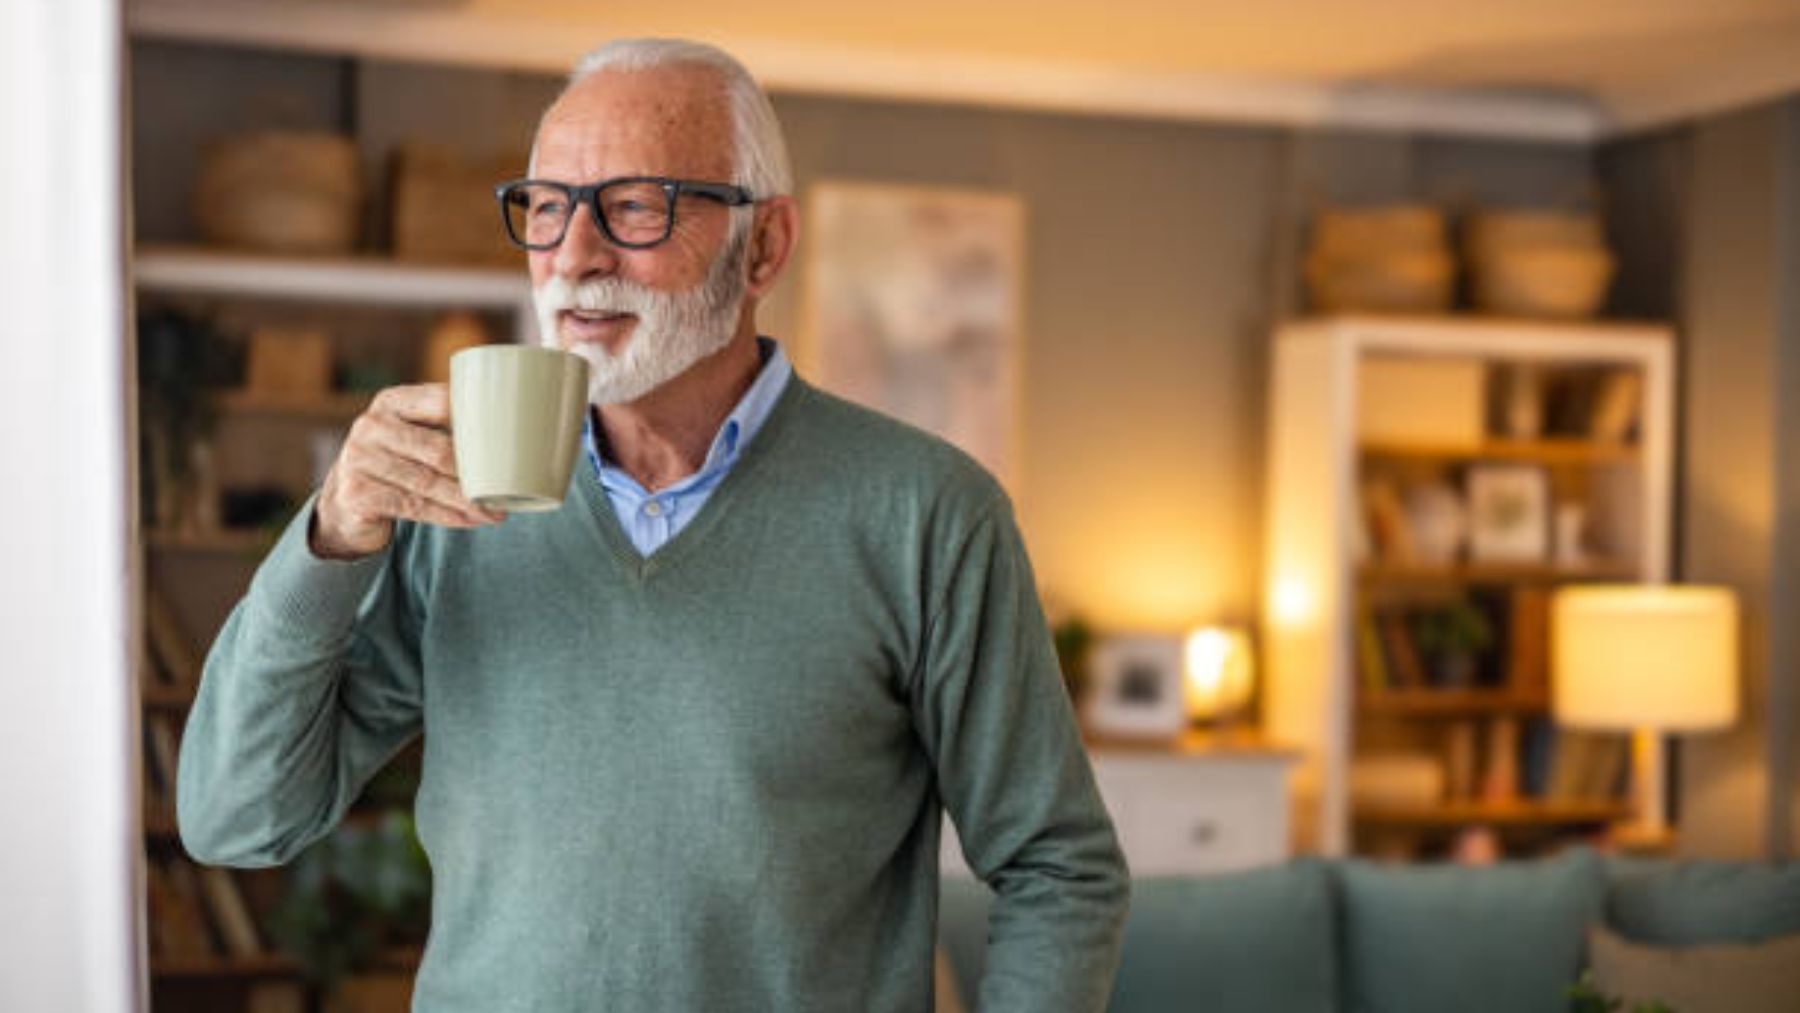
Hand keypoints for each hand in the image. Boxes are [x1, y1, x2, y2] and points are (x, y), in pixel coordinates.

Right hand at [310, 384, 500, 558]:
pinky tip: (470, 520)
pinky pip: (414, 506)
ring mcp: (360, 459)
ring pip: (428, 483)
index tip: (508, 436)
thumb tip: (509, 433)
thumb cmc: (395, 460)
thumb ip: (443, 425)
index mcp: (392, 402)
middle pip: (436, 450)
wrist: (345, 496)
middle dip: (475, 473)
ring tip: (495, 511)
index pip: (440, 402)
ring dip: (466, 501)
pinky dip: (448, 516)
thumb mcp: (410, 433)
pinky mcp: (358, 493)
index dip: (475, 419)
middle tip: (506, 488)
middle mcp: (371, 425)